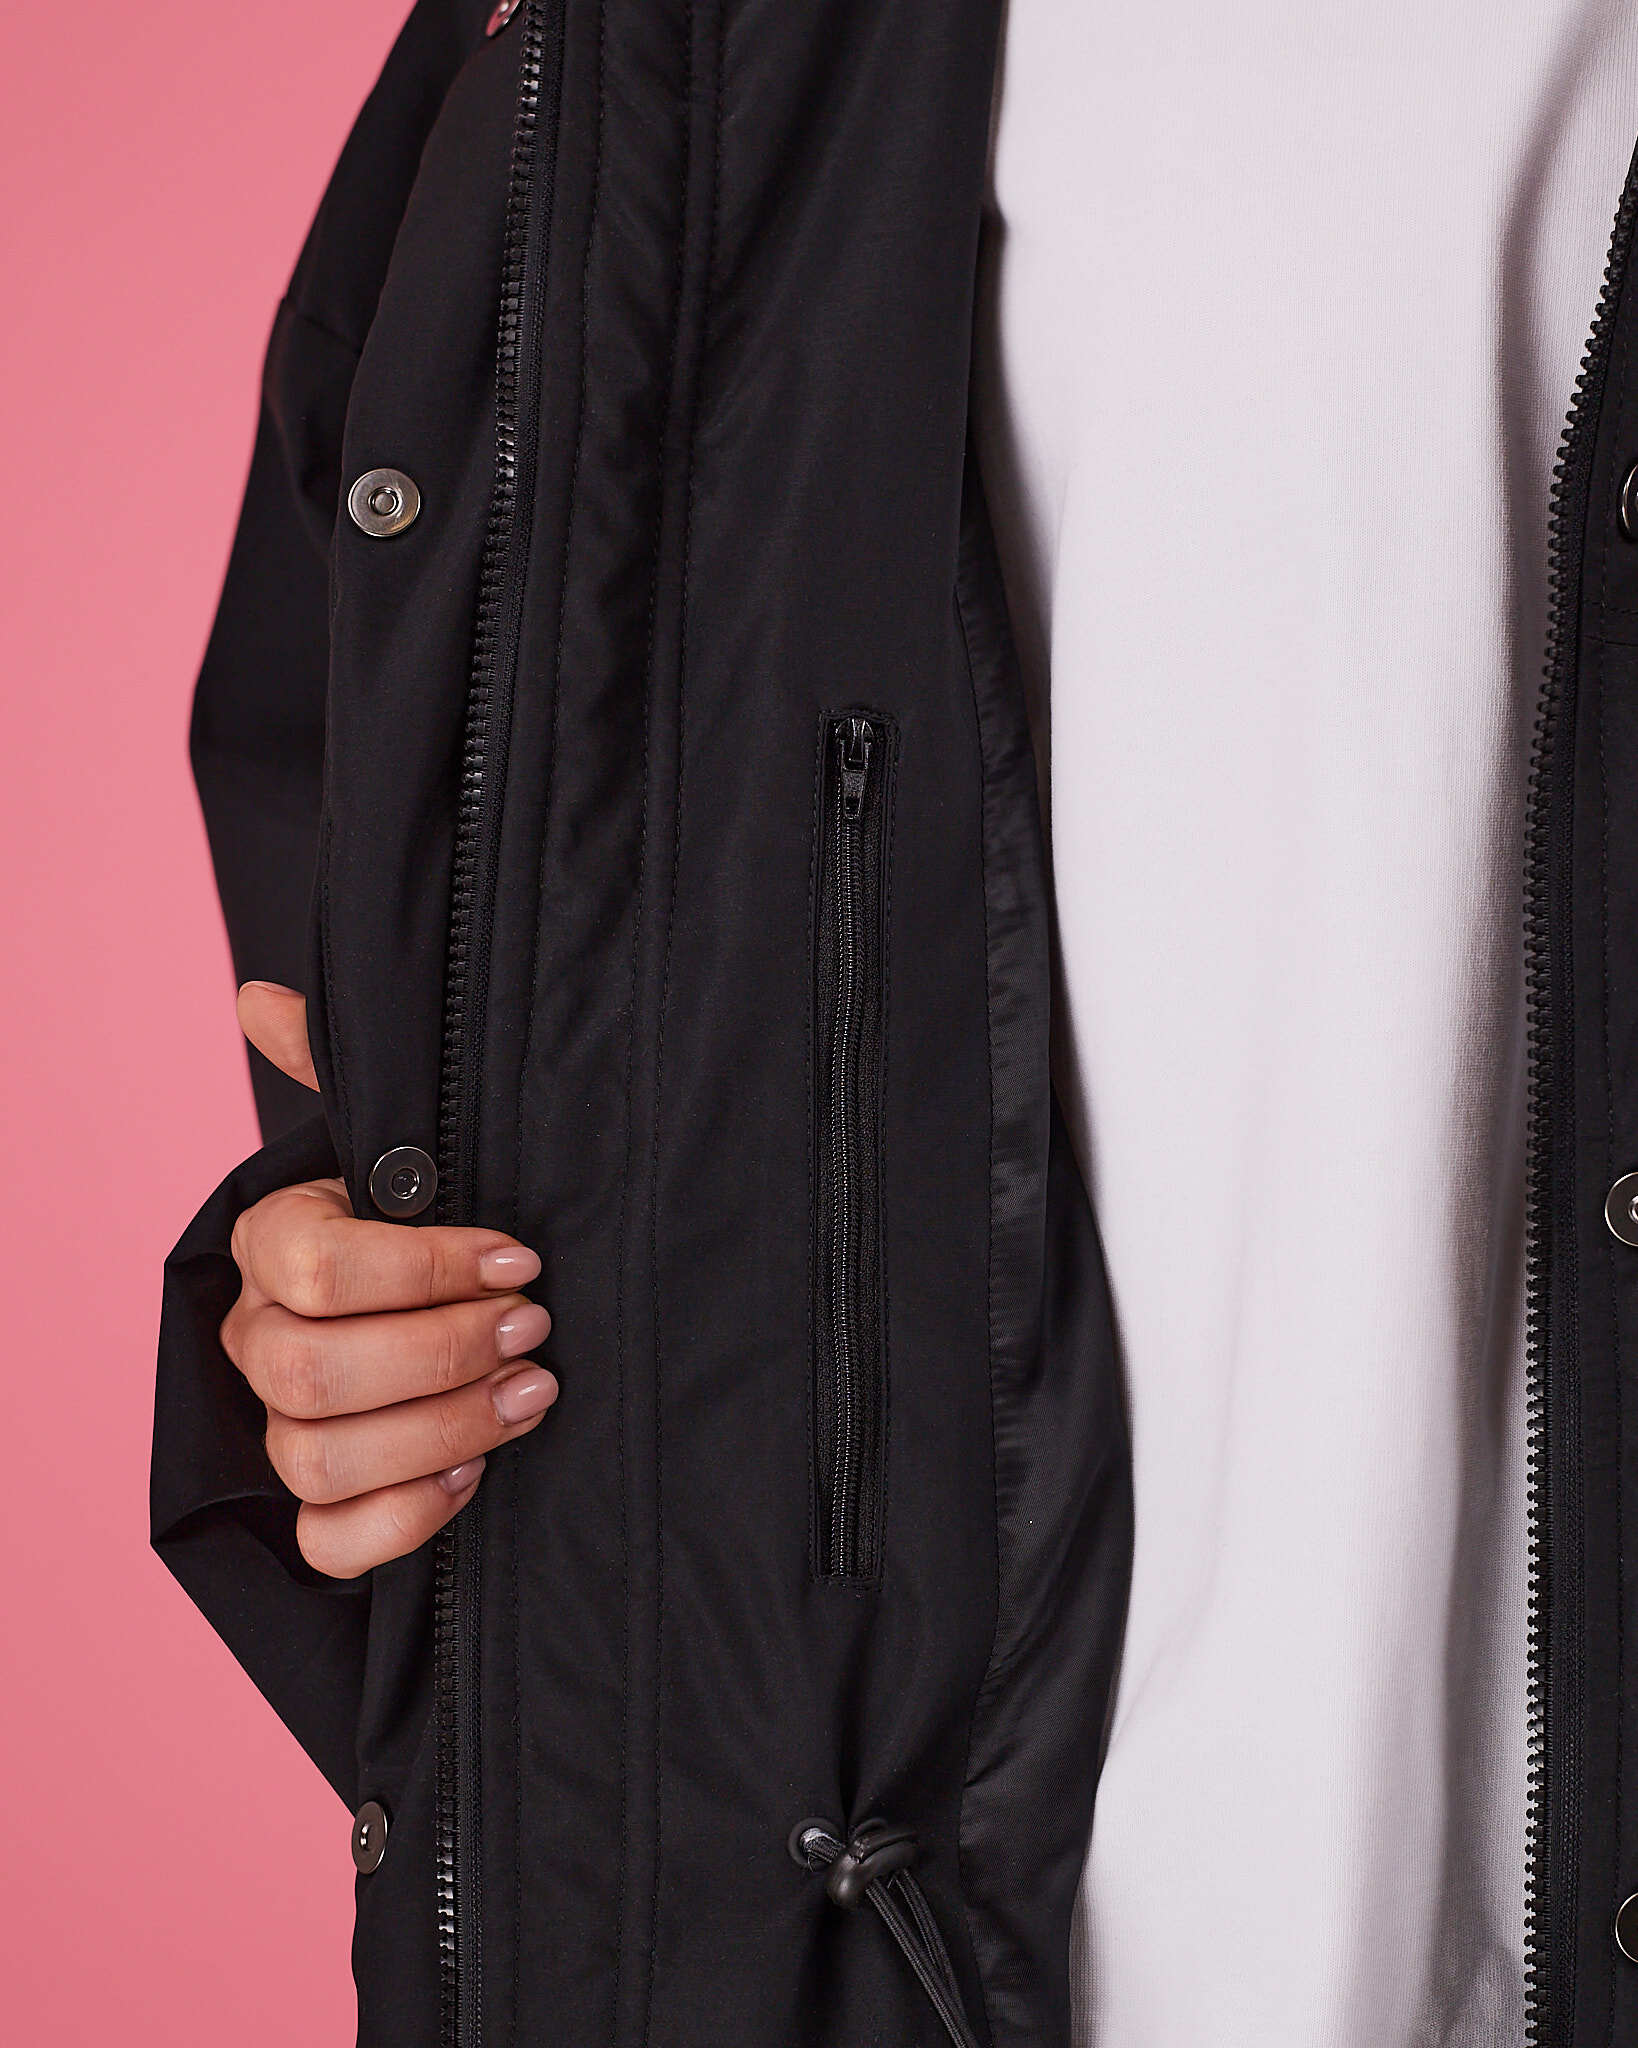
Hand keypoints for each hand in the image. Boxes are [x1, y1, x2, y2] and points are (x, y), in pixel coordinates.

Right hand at [221, 981, 556, 1577]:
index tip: (519, 1258)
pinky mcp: (321, 1515)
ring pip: (319, 1459)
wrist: (474, 1311)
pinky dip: (407, 1517)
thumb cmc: (443, 1217)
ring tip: (535, 1393)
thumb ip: (341, 1070)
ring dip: (444, 1431)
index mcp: (273, 1243)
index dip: (422, 1269)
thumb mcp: (406, 1141)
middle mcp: (260, 1341)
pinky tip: (478, 1477)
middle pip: (312, 1372)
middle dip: (443, 1351)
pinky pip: (330, 1542)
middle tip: (537, 1330)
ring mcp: (281, 1433)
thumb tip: (260, 998)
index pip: (312, 1266)